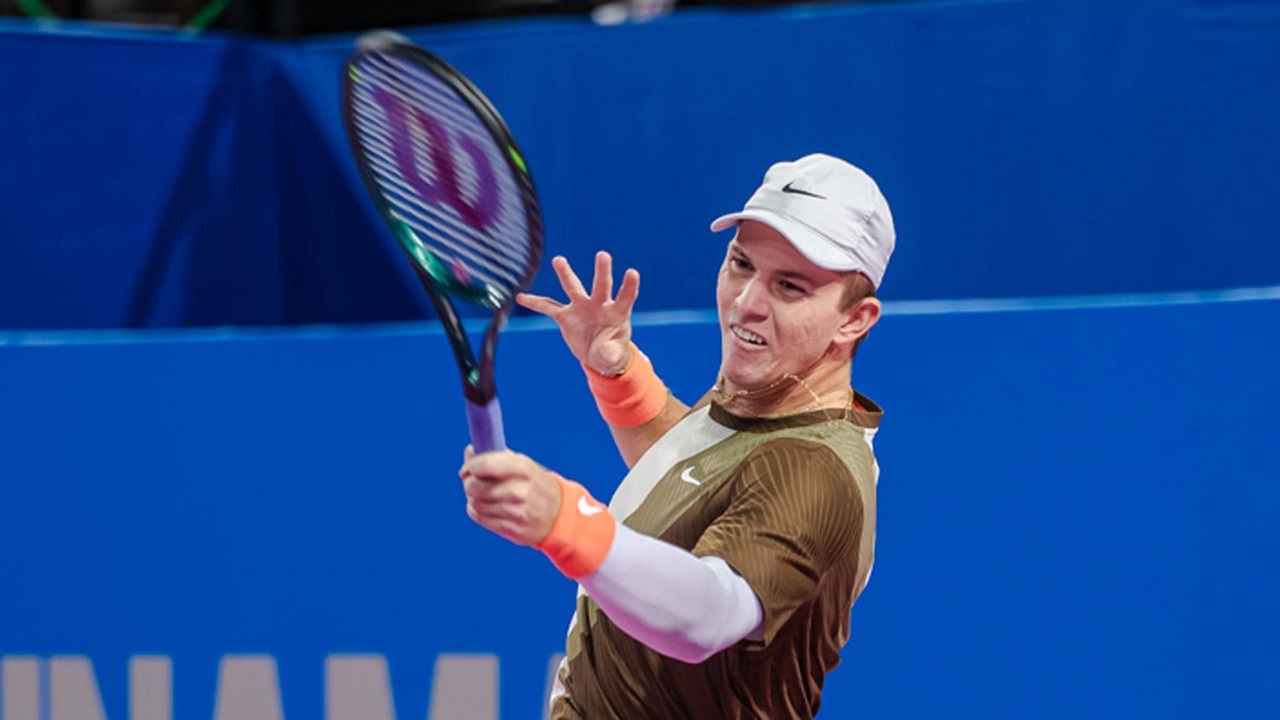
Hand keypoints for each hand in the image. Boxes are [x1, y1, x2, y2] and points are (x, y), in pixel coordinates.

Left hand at [460, 446, 562, 545]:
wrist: (560, 515)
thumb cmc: (536, 485)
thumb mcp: (525, 466)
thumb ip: (497, 457)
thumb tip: (469, 451)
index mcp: (524, 470)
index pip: (487, 465)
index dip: (472, 465)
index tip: (469, 467)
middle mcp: (521, 492)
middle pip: (477, 487)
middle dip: (469, 482)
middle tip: (470, 480)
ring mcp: (517, 513)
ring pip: (476, 503)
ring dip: (472, 497)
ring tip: (479, 493)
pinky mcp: (512, 530)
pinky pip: (481, 518)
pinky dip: (475, 510)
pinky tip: (481, 506)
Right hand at [517, 251, 639, 376]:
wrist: (598, 355)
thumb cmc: (611, 353)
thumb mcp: (613, 358)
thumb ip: (612, 354)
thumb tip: (607, 354)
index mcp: (617, 314)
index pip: (625, 297)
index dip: (629, 286)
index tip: (632, 272)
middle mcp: (599, 305)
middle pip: (602, 286)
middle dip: (602, 271)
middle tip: (603, 255)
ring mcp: (581, 308)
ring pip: (574, 288)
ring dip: (566, 274)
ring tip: (558, 260)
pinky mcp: (566, 316)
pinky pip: (548, 307)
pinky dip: (536, 303)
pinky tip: (522, 297)